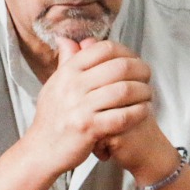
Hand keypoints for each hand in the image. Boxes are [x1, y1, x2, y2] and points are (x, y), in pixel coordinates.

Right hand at [25, 37, 152, 177]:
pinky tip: (143, 111)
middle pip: (120, 67)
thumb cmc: (52, 118)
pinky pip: (123, 116)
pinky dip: (138, 112)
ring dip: (143, 92)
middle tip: (147, 77)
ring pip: (124, 90)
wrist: (42, 150)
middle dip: (141, 70)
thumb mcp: (54, 84)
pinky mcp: (89, 128)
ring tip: (148, 95)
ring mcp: (80, 107)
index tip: (134, 60)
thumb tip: (68, 40)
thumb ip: (66, 61)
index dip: (126, 52)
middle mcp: (73, 86)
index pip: (104, 49)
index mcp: (68, 71)